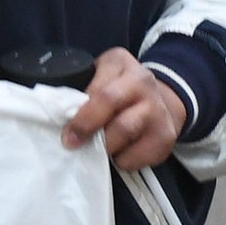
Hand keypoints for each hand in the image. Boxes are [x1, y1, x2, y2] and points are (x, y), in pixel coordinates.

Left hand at [62, 47, 187, 171]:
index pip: (102, 94)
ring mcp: (159, 111)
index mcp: (122, 64)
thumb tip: (59, 111)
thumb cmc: (117, 86)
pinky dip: (123, 160)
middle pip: (117, 116)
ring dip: (106, 147)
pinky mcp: (166, 137)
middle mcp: (145, 84)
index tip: (67, 132)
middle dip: (92, 133)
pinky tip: (116, 153)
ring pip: (127, 134)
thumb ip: (83, 86)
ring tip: (96, 149)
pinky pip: (139, 156)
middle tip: (73, 144)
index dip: (82, 117)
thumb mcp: (100, 72)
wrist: (159, 97)